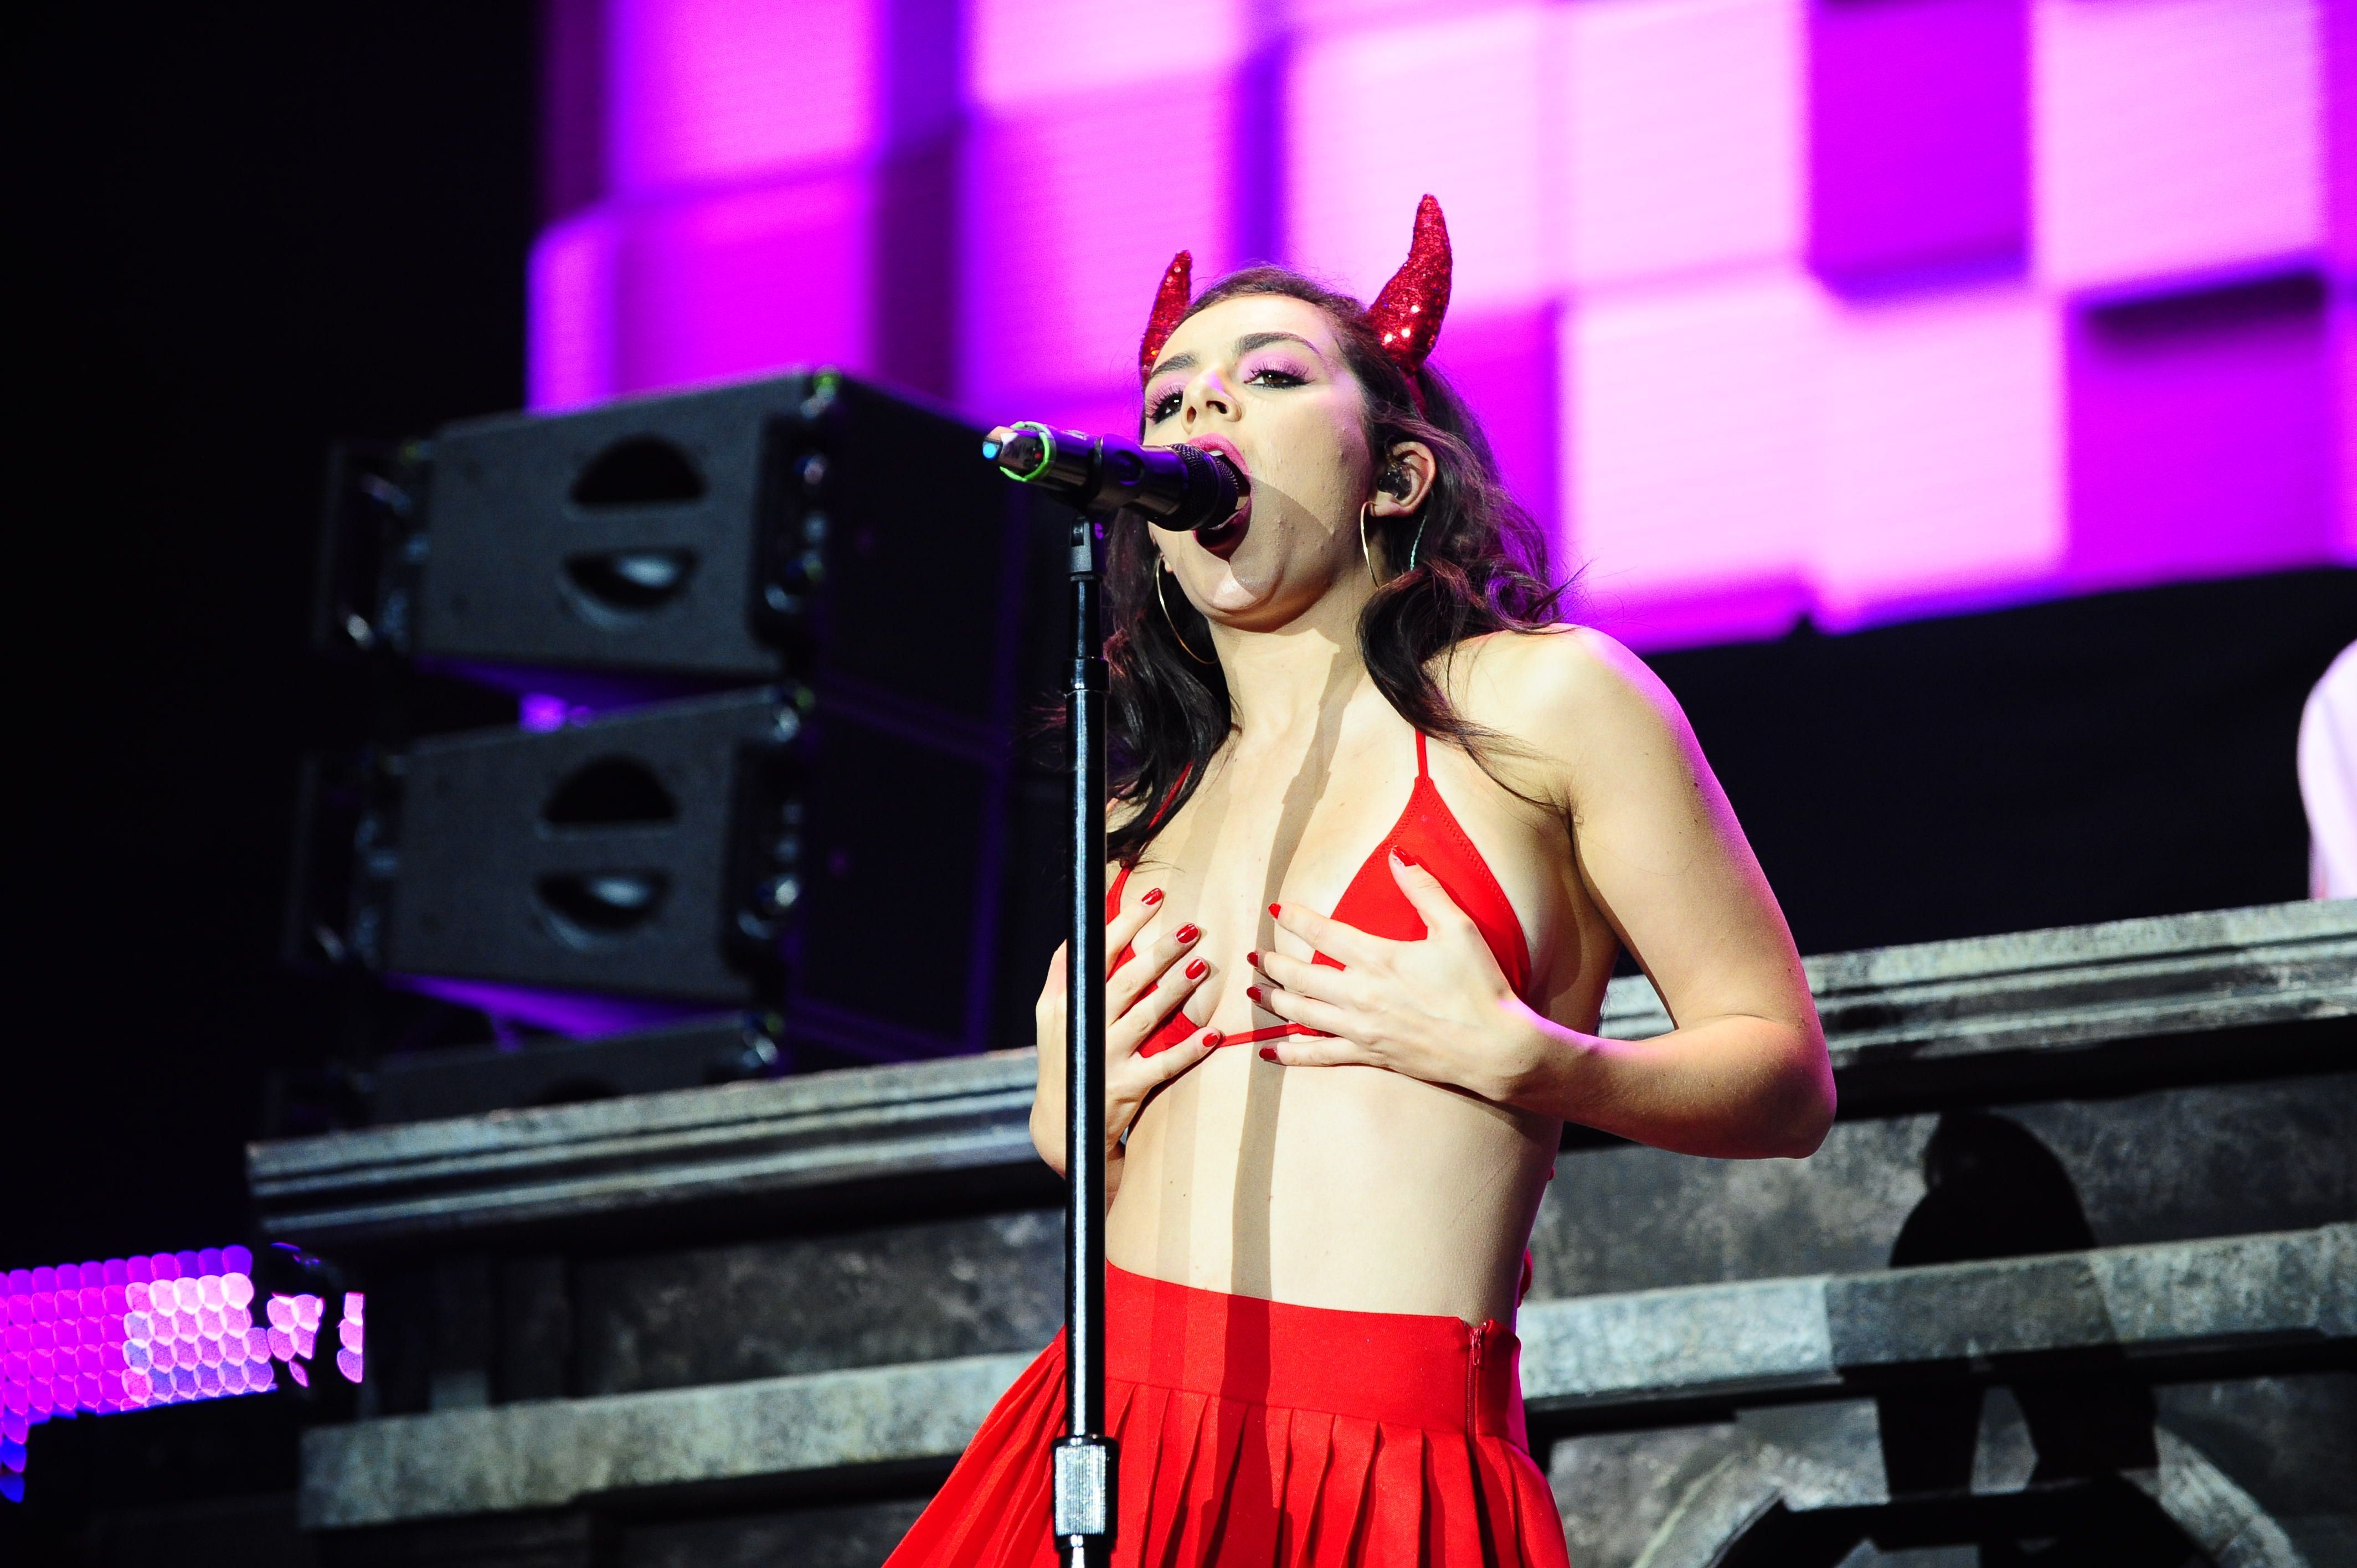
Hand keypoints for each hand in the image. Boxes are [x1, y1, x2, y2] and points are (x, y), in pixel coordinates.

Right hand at [1033, 884, 1220, 1168]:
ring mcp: (1105, 1058)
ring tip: (1202, 967)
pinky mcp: (1126, 1087)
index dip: (1125, 922)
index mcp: (1065, 1002)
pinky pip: (1164, 1065)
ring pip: (1146, 1017)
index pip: (1096, 952)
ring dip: (1174, 991)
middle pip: (1125, 981)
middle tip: (1191, 929)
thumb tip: (1090, 924)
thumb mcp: (1054, 1013)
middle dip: (1158, 953)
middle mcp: (1084, 1027)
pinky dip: (1188, 1050)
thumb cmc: (1067, 1055)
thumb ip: (1068, 972)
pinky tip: (1213, 1034)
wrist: (1063, 1123)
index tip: (1155, 895)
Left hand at [1247, 852, 1537, 1103]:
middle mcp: (1360, 994)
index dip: (1296, 918)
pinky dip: (1291, 1052)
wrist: (1495, 1048)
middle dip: (1273, 962)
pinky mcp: (1370, 1055)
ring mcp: (1361, 1028)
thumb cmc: (1479, 986)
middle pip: (1300, 975)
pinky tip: (1270, 1050)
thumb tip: (1399, 855)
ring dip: (1273, 999)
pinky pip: (1319, 1055)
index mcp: (1378, 958)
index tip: (1278, 909)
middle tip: (1256, 954)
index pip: (1323, 931)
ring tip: (1254, 990)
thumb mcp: (1457, 928)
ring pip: (1302, 1013)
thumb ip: (1423, 890)